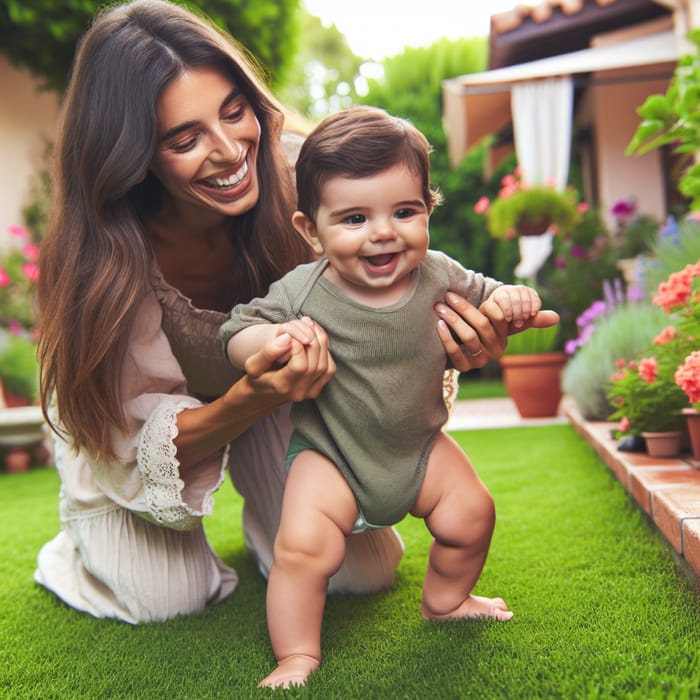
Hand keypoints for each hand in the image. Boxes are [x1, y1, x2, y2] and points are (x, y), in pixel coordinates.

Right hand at [244, 318, 335, 401]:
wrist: (261, 394)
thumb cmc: (256, 376)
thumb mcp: (253, 364)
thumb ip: (269, 351)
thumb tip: (287, 338)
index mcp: (282, 386)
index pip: (300, 365)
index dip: (299, 345)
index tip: (290, 334)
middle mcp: (298, 392)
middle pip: (315, 364)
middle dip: (312, 339)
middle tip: (305, 323)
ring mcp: (309, 392)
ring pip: (325, 365)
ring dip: (321, 342)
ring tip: (311, 326)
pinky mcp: (316, 389)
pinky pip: (329, 369)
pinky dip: (326, 352)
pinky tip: (315, 340)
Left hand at [435, 293, 559, 371]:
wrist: (459, 351)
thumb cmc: (481, 330)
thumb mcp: (500, 323)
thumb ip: (525, 317)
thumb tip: (557, 317)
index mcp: (504, 338)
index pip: (500, 320)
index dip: (492, 308)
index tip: (481, 297)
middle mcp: (494, 351)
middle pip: (481, 326)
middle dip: (463, 309)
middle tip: (447, 296)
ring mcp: (479, 361)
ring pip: (468, 337)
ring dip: (453, 320)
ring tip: (439, 307)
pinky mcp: (464, 368)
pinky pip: (455, 352)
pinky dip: (446, 337)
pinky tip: (438, 324)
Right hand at [481, 285, 540, 327]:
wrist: (493, 331)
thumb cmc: (511, 324)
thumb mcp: (526, 321)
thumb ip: (539, 319)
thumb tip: (557, 318)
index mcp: (521, 292)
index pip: (529, 293)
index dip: (532, 303)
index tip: (531, 315)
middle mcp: (509, 291)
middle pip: (518, 293)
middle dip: (522, 308)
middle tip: (522, 321)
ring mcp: (496, 296)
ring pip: (505, 297)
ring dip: (512, 310)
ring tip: (513, 321)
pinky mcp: (486, 305)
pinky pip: (494, 305)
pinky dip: (501, 313)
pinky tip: (504, 320)